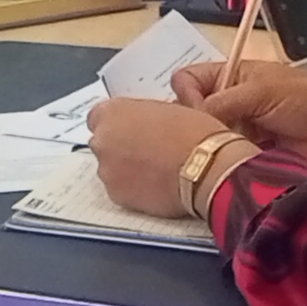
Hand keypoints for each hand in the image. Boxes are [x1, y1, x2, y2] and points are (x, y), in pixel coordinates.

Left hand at [88, 94, 241, 217]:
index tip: (131, 129)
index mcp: (113, 112)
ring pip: (111, 168)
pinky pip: (121, 190)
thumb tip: (142, 124)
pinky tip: (157, 185)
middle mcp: (102, 140)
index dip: (118, 124)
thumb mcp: (168, 108)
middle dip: (120, 147)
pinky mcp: (117, 196)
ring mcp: (107, 171)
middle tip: (147, 150)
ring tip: (156, 170)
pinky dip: (134, 188)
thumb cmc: (195, 134)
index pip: (98, 116)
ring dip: (126, 169)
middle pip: (103, 143)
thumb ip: (143, 116)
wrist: (207, 167)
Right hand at [169, 59, 306, 162]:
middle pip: (191, 111)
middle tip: (214, 136)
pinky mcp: (245, 153)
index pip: (187, 80)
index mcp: (231, 76)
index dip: (187, 95)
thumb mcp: (262, 92)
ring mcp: (236, 129)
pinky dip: (222, 162)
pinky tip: (229, 166)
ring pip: (204, 138)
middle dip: (197, 124)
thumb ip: (222, 102)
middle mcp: (229, 101)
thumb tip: (191, 119)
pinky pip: (222, 159)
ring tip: (224, 153)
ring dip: (211, 145)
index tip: (202, 111)